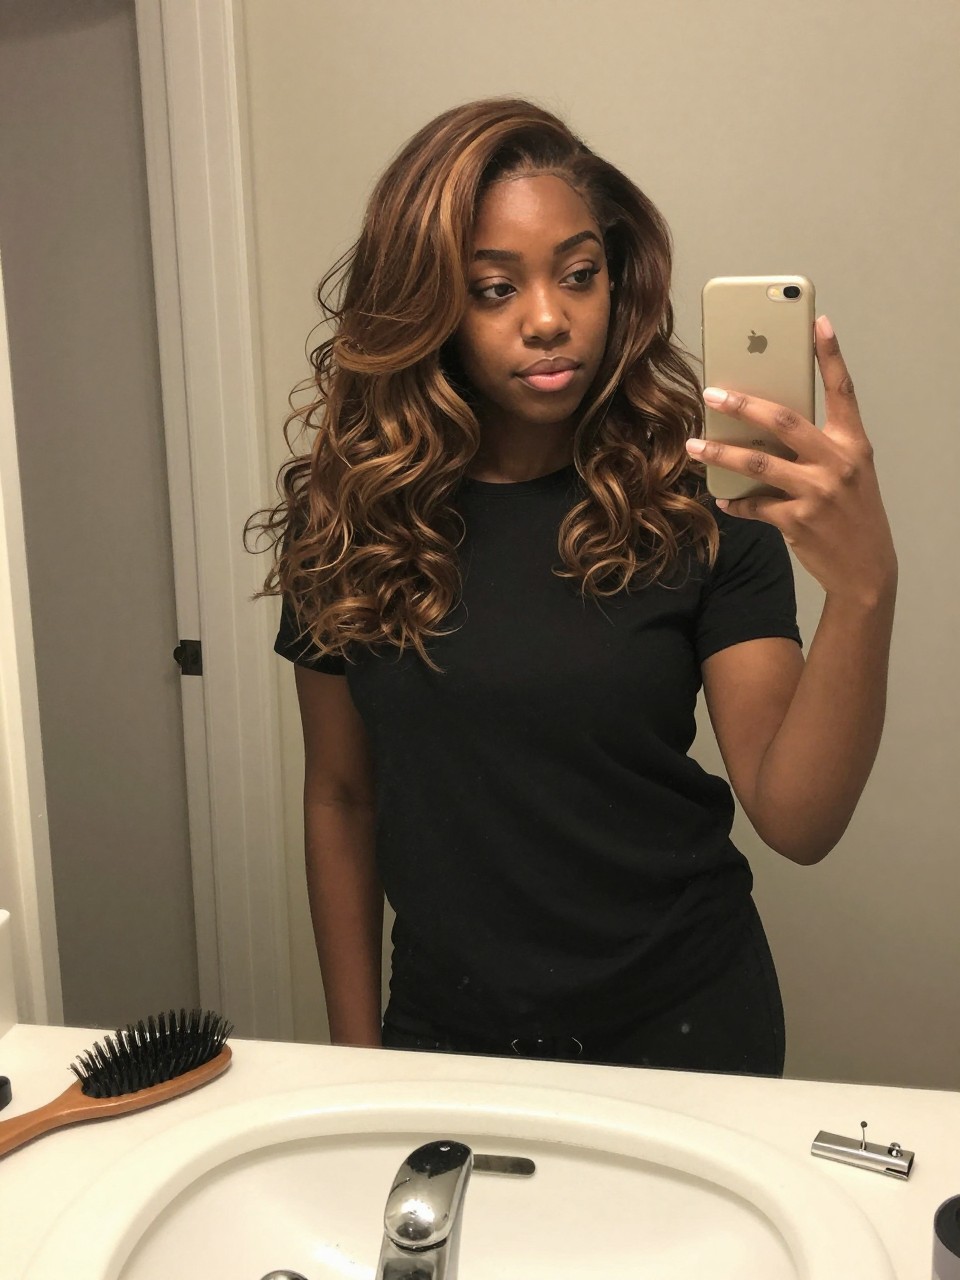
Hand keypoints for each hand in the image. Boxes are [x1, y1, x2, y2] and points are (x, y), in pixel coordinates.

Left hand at [685, 316, 896, 605]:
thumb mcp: (849, 473)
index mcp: (854, 444)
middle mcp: (838, 463)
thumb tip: (765, 428)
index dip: (831, 355)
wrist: (866, 569)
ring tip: (694, 445)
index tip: (817, 321)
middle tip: (712, 392)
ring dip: (720, 454)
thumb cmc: (853, 514)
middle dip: (744, 404)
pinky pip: (755, 505)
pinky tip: (723, 500)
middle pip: (785, 421)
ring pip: (758, 463)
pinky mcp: (798, 521)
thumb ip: (817, 448)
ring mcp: (818, 493)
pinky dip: (735, 502)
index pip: (843, 391)